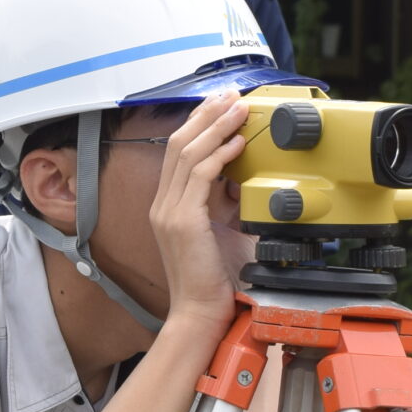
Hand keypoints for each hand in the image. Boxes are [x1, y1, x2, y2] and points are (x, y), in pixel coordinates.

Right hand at [148, 94, 252, 324]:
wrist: (203, 316)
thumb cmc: (216, 281)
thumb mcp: (225, 232)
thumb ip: (230, 204)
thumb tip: (248, 178)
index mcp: (169, 206)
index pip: (179, 152)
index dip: (199, 124)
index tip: (222, 106)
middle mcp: (163, 205)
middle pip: (179, 143)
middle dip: (206, 114)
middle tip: (230, 95)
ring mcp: (169, 212)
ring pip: (187, 153)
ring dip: (215, 126)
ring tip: (238, 108)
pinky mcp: (181, 221)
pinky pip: (199, 175)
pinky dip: (220, 154)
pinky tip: (238, 142)